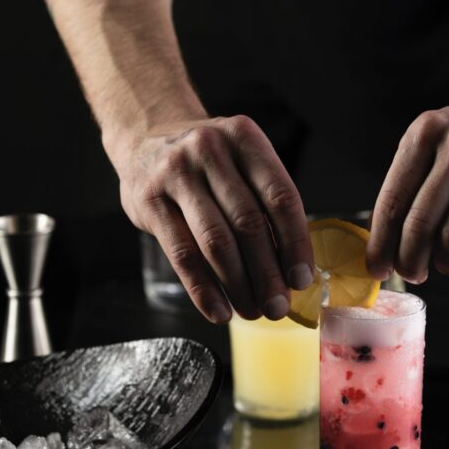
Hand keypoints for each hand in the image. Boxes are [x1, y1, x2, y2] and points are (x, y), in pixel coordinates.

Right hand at [109, 115, 313, 322]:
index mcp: (244, 138)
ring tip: (253, 312)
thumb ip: (265, 203)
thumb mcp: (240, 161)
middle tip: (278, 307)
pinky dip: (203, 289)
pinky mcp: (148, 200)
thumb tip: (292, 268)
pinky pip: (181, 254)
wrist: (146, 136)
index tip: (301, 279)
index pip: (280, 196)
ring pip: (215, 241)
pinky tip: (218, 310)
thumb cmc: (208, 161)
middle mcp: (210, 149)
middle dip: (268, 273)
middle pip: (248, 223)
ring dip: (238, 285)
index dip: (295, 242)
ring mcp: (175, 173)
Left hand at [366, 86, 448, 283]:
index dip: (380, 244)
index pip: (392, 200)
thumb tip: (384, 242)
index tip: (377, 269)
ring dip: (448, 263)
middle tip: (412, 274)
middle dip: (410, 262)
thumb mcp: (439, 141)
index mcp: (426, 132)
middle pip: (419, 224)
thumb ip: (413, 182)